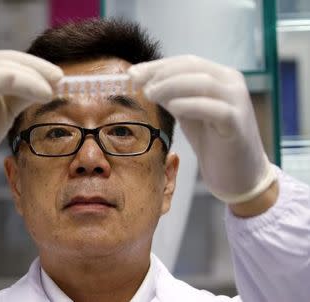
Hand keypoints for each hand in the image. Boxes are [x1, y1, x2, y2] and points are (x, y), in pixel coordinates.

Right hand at [0, 50, 62, 228]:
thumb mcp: (4, 108)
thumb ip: (23, 91)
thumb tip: (53, 79)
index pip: (8, 57)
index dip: (37, 64)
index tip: (59, 76)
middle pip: (8, 60)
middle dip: (39, 70)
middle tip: (61, 81)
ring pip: (6, 69)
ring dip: (35, 78)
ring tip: (52, 92)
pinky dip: (25, 84)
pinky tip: (43, 94)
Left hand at [128, 55, 275, 203]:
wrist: (239, 175)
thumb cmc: (213, 142)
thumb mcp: (189, 112)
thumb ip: (173, 96)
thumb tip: (145, 81)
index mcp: (222, 77)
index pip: (186, 62)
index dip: (157, 66)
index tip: (132, 73)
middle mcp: (233, 84)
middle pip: (193, 67)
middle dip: (160, 73)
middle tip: (138, 83)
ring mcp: (238, 102)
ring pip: (203, 83)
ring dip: (171, 86)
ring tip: (149, 94)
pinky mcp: (237, 124)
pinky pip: (213, 108)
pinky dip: (189, 105)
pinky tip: (171, 107)